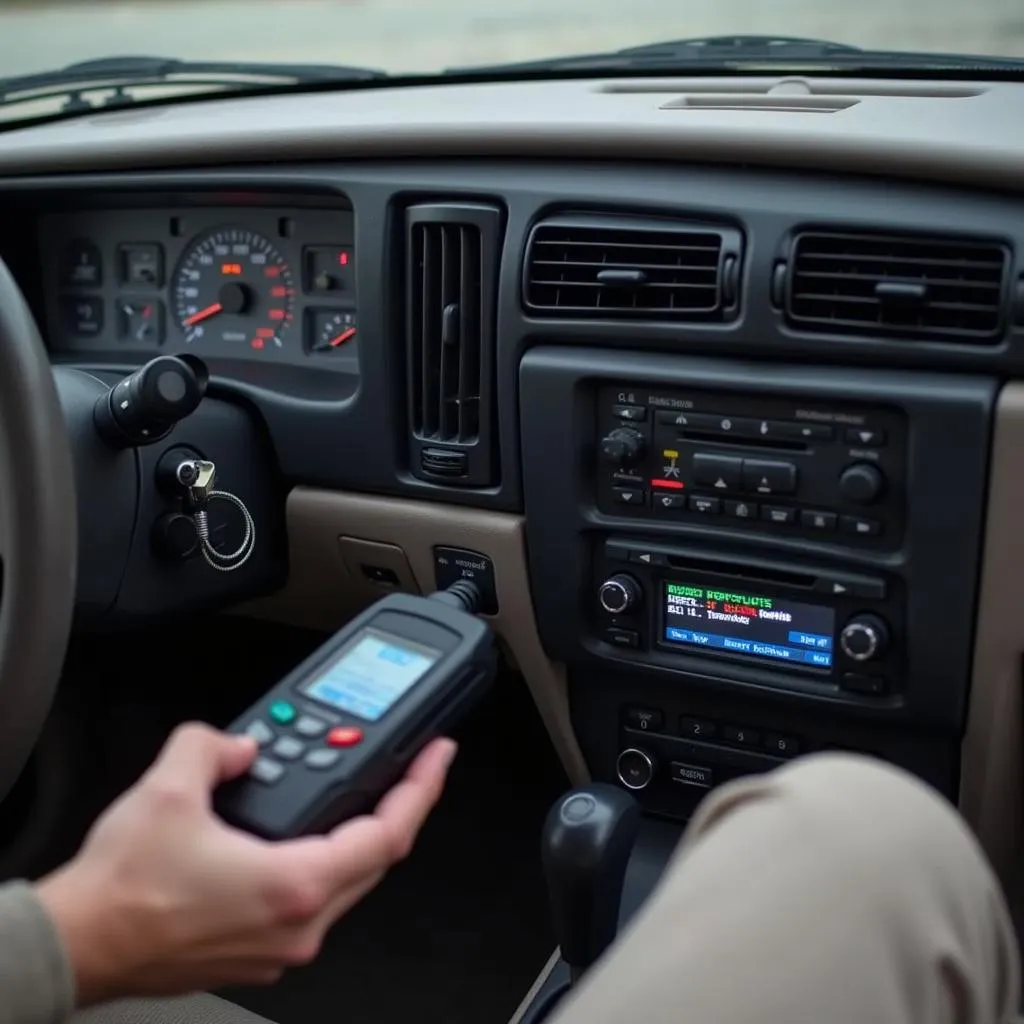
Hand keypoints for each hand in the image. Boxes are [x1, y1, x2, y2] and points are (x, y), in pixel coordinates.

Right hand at [36, 722, 456, 1005]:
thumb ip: (214, 745)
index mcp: (294, 884)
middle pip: (376, 859)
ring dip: (358, 836)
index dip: (422, 789)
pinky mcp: (260, 953)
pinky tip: (306, 835)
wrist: (79, 945)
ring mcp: (281, 946)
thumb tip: (240, 745)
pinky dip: (323, 861)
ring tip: (357, 793)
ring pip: (348, 882)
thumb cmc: (121, 892)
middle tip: (406, 769)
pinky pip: (315, 901)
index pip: (389, 833)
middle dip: (396, 808)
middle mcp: (298, 924)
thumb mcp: (169, 788)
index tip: (437, 758)